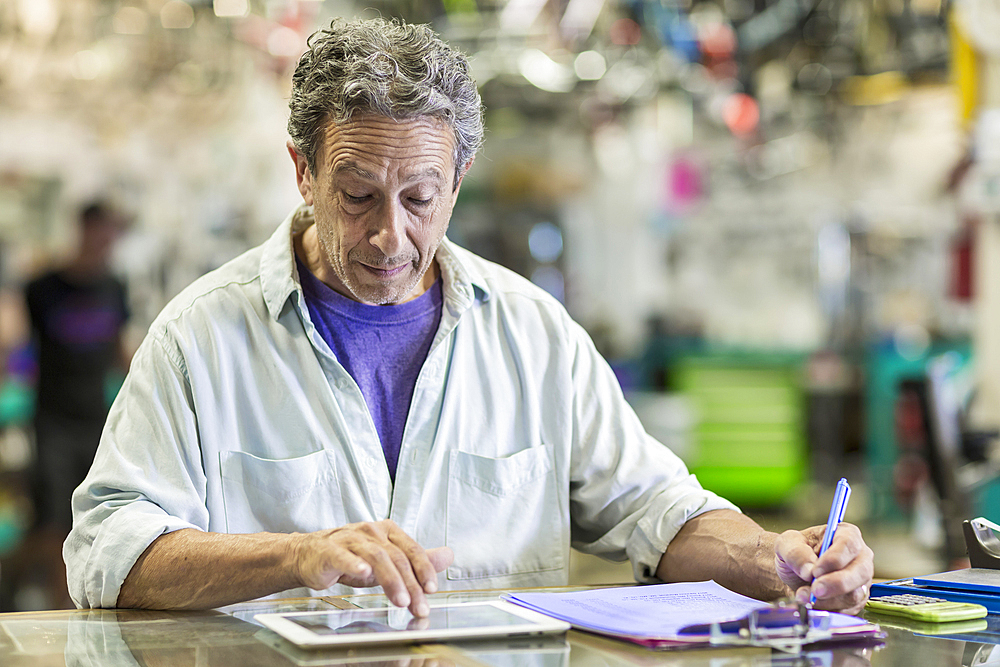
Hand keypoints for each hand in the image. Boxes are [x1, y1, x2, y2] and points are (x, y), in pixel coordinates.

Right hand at [293, 519, 453, 616]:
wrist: (310, 555)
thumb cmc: (351, 557)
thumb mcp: (387, 559)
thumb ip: (416, 559)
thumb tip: (447, 555)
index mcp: (387, 531)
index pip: (411, 549)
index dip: (424, 569)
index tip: (432, 589)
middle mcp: (371, 531)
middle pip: (396, 556)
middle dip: (410, 583)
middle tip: (419, 605)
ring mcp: (350, 538)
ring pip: (375, 556)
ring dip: (390, 579)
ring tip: (400, 600)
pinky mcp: (329, 550)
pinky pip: (343, 556)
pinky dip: (354, 564)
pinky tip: (363, 573)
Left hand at [774, 522, 872, 613]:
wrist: (792, 573)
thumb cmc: (794, 552)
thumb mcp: (786, 544)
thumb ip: (795, 552)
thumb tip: (809, 570)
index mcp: (846, 534)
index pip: (849, 544)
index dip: (834, 558)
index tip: (816, 570)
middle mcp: (859, 557)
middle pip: (860, 571)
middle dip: (836, 583)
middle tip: (815, 590)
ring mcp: (861, 581)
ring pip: (855, 594)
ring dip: (828, 599)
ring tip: (804, 595)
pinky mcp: (856, 601)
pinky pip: (848, 610)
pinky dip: (828, 609)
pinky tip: (812, 604)